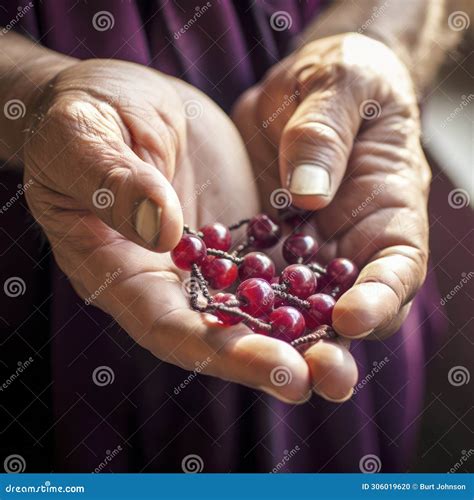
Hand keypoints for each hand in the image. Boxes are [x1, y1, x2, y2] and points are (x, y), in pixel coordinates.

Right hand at [22, 59, 336, 403]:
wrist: (118, 99)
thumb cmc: (84, 115)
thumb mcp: (85, 138)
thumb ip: (116, 183)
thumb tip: (165, 233)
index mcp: (121, 272)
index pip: (171, 329)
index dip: (224, 355)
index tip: (283, 372)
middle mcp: (170, 279)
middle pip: (223, 334)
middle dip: (277, 360)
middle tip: (333, 378)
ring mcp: (209, 259)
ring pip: (257, 306)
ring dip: (304, 331)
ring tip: (352, 351)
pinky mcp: (238, 232)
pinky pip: (276, 261)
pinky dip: (310, 281)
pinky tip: (349, 290)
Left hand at [233, 34, 428, 386]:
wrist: (309, 86)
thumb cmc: (346, 79)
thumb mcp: (342, 87)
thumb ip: (326, 134)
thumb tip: (308, 192)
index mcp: (390, 214)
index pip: (396, 271)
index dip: (380, 299)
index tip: (350, 316)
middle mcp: (350, 248)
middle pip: (347, 312)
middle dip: (329, 346)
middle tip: (308, 374)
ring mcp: (305, 253)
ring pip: (294, 310)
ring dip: (276, 340)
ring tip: (253, 361)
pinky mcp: (265, 246)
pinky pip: (250, 280)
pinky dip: (234, 300)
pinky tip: (210, 312)